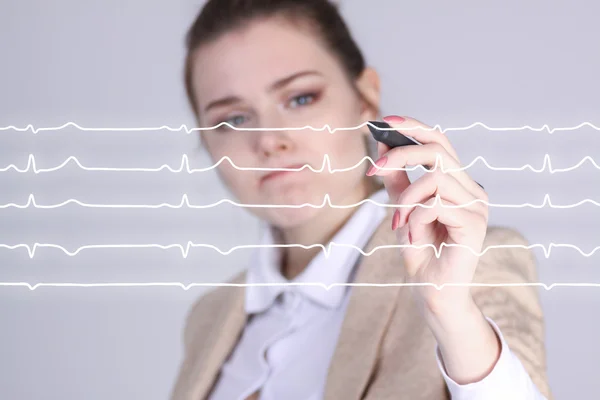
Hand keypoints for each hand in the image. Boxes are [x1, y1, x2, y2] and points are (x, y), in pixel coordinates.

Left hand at [367, 115, 489, 319]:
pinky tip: (414, 235)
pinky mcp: (475, 223)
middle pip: (438, 151)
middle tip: (374, 169)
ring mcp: (477, 205)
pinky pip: (436, 204)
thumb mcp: (402, 207)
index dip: (414, 127)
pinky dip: (415, 218)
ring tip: (399, 223)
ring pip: (434, 179)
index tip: (385, 120)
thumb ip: (397, 178)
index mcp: (457, 182)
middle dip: (401, 155)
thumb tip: (383, 142)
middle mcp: (472, 189)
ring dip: (406, 201)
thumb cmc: (420, 248)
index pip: (440, 142)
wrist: (431, 287)